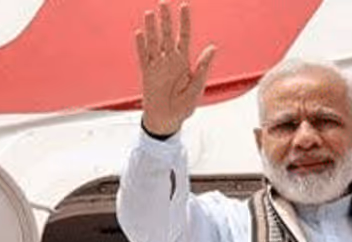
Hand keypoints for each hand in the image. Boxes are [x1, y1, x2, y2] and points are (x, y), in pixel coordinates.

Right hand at [135, 1, 216, 136]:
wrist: (168, 120)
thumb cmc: (184, 106)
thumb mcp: (197, 87)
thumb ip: (202, 67)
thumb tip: (212, 47)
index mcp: (183, 61)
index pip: (184, 36)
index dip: (184, 21)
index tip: (184, 5)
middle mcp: (170, 60)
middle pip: (167, 35)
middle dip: (166, 19)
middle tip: (163, 2)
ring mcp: (157, 66)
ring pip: (154, 42)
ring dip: (152, 28)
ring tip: (150, 13)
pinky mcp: (146, 74)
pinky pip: (143, 57)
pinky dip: (141, 46)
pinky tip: (140, 33)